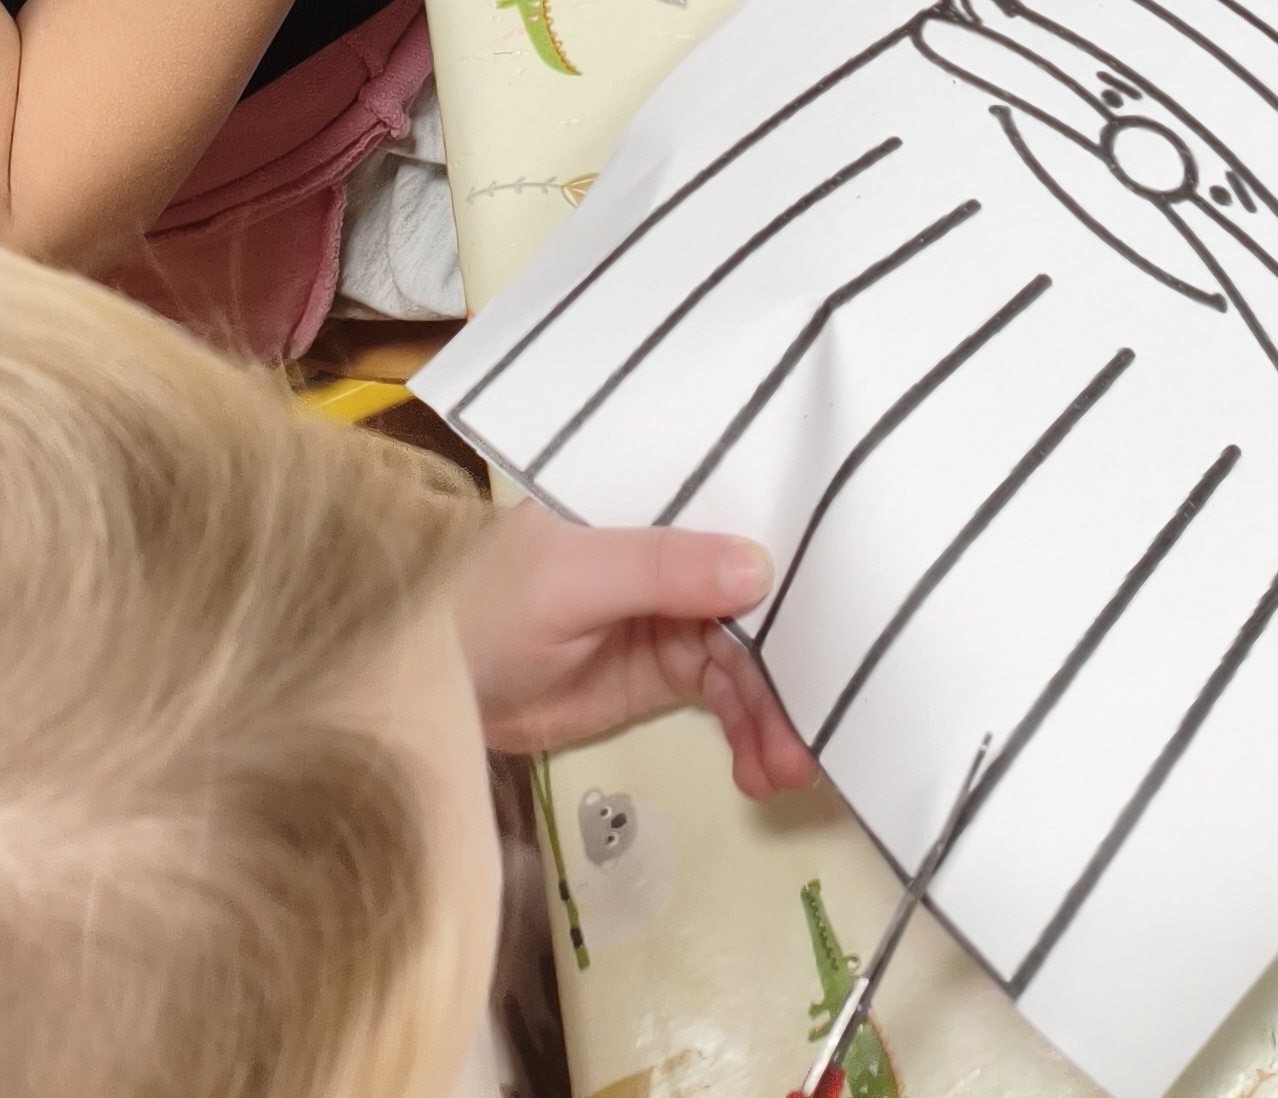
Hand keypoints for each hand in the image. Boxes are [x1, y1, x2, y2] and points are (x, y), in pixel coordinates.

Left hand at [455, 502, 814, 800]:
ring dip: (775, 714)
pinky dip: (748, 734)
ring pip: (750, 661)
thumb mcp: (571, 576)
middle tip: (817, 732)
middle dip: (794, 666)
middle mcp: (682, 553)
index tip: (851, 620)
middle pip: (763, 604)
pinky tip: (761, 773)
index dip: (803, 565)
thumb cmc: (486, 600)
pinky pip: (725, 699)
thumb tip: (762, 568)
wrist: (426, 681)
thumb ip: (661, 569)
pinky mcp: (664, 672)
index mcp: (665, 504)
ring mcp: (675, 617)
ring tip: (790, 772)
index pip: (752, 521)